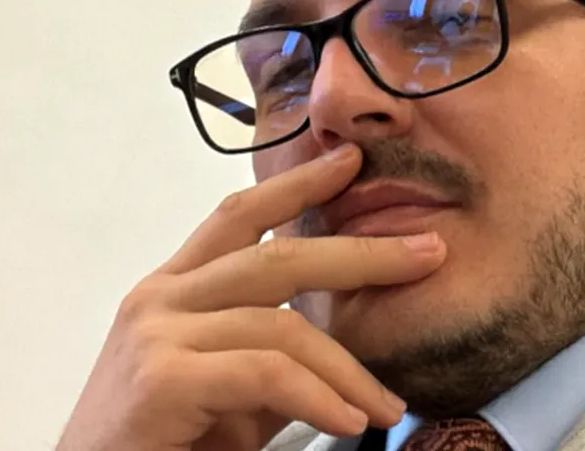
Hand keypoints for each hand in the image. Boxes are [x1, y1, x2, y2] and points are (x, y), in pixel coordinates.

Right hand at [56, 144, 446, 450]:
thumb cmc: (163, 447)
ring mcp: (155, 333)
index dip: (298, 185)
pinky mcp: (160, 378)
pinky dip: (318, 396)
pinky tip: (349, 422)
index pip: (239, 217)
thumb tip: (349, 351)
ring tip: (386, 408)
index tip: (352, 163)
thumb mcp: (231, 395)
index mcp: (173, 290)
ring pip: (282, 324)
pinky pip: (265, 373)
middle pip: (275, 257)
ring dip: (348, 370)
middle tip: (429, 253)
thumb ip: (276, 360)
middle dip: (360, 254)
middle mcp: (160, 299)